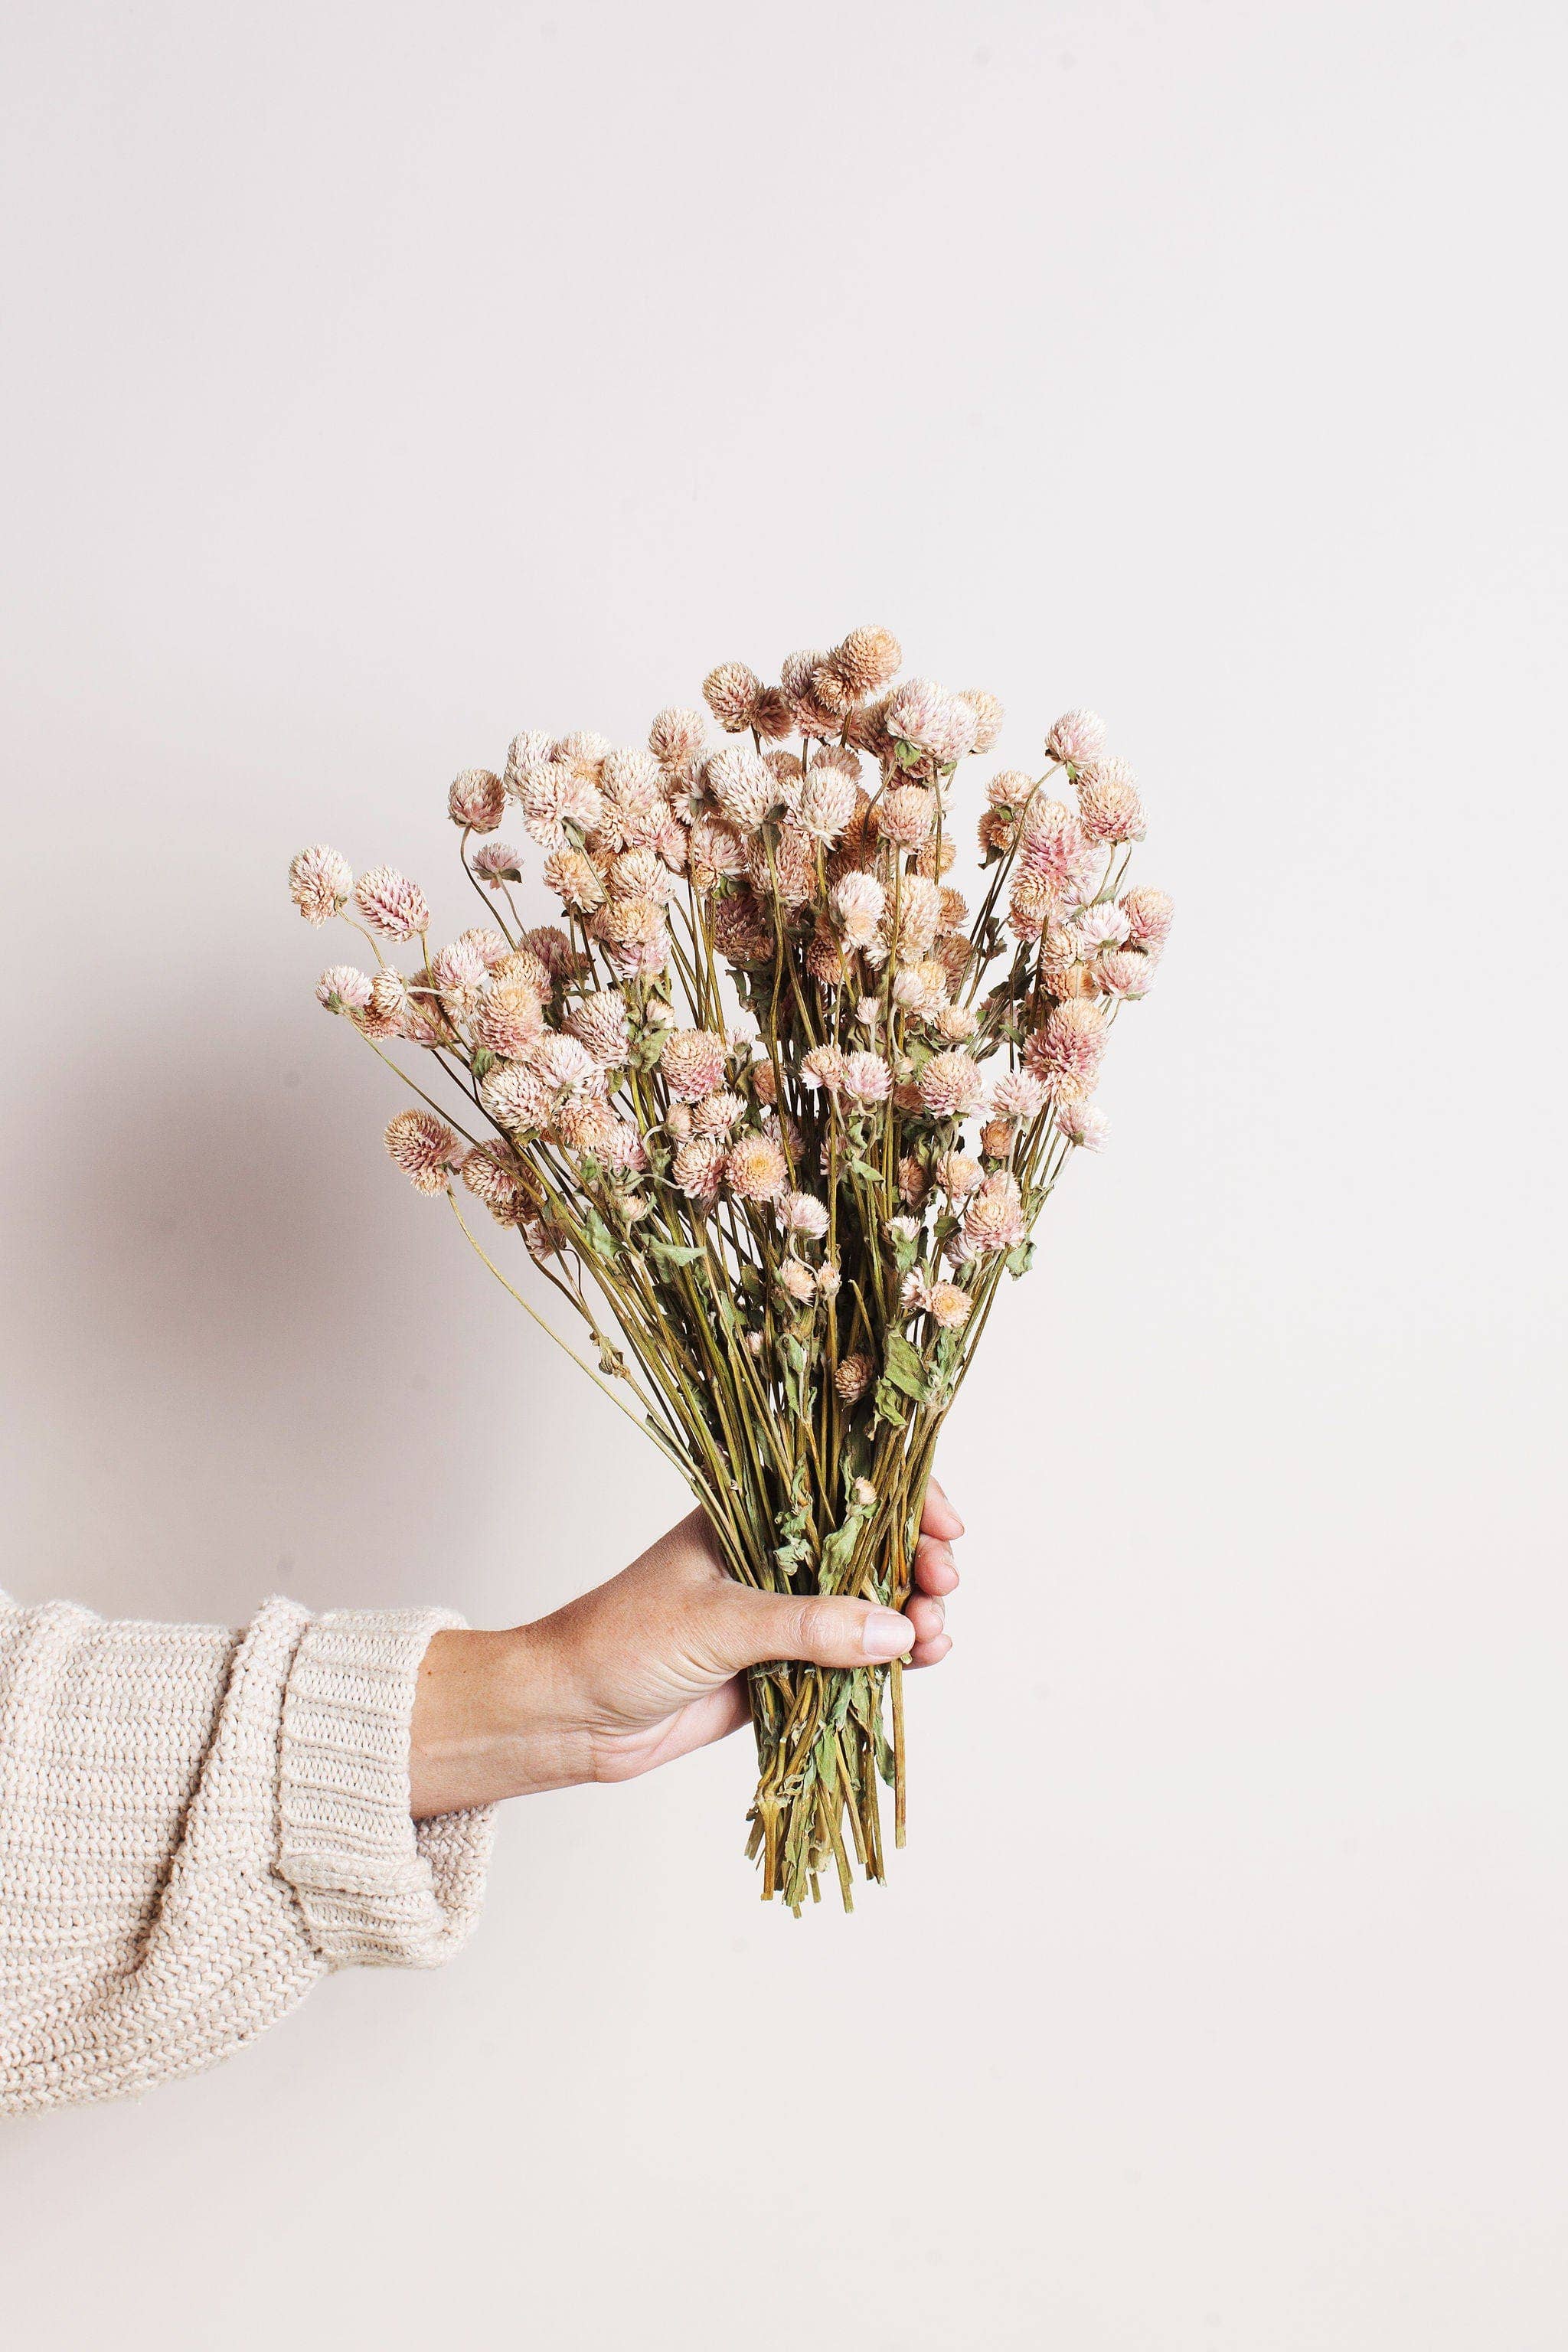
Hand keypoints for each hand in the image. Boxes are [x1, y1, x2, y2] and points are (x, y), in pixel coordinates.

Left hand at [408, 1481, 962, 1816]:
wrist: (569, 1715)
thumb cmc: (620, 1641)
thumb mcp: (716, 1622)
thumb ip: (807, 1626)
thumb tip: (895, 1628)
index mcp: (751, 1512)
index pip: (845, 1484)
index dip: (905, 1498)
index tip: (946, 1526)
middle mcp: (774, 1554)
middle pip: (871, 1544)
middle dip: (919, 1561)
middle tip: (940, 1587)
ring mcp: (783, 1612)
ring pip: (870, 1603)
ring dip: (912, 1613)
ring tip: (934, 1637)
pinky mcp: (785, 1668)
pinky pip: (853, 1658)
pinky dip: (891, 1659)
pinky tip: (918, 1664)